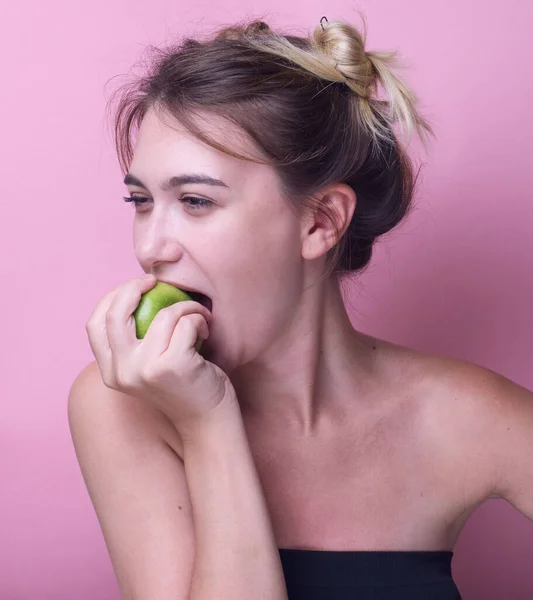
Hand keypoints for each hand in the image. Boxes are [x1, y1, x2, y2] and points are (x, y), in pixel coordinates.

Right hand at [85, 275, 234, 429]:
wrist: (209, 420)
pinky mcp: (172, 366)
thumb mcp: (149, 366)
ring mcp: (145, 370)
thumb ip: (136, 342)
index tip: (136, 286)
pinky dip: (199, 318)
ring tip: (199, 315)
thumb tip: (133, 291)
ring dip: (186, 305)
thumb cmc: (184, 386)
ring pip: (162, 314)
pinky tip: (205, 331)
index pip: (94, 324)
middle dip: (135, 286)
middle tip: (157, 282)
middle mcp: (122, 372)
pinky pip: (185, 322)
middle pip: (116, 313)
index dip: (112, 297)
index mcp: (110, 372)